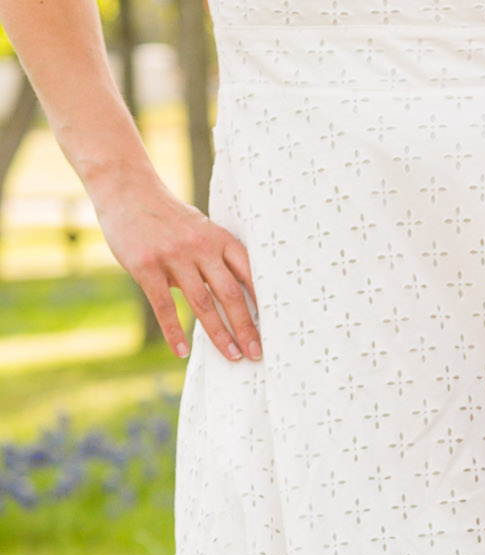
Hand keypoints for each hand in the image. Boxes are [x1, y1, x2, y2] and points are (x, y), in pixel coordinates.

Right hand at [95, 179, 259, 361]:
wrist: (127, 189)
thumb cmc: (170, 217)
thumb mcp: (202, 229)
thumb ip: (218, 258)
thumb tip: (238, 297)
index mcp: (221, 240)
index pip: (251, 275)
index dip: (265, 303)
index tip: (278, 327)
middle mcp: (201, 247)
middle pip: (230, 294)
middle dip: (246, 327)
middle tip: (258, 353)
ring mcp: (174, 256)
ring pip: (202, 303)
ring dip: (219, 334)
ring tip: (232, 356)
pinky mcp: (146, 265)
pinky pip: (164, 305)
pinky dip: (173, 331)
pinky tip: (181, 351)